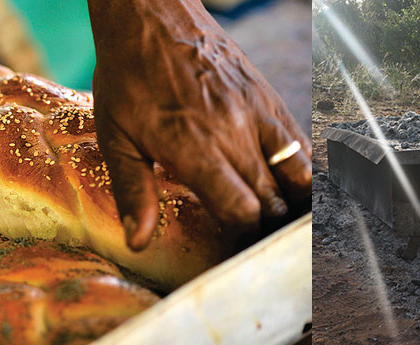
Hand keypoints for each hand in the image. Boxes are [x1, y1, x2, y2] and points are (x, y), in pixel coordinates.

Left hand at [88, 0, 311, 250]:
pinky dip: (303, 167)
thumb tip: (139, 241)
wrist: (151, 15)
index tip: (234, 246)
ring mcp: (257, 113)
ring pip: (298, 173)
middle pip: (272, 200)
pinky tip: (293, 181)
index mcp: (195, 149)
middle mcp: (233, 133)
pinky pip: (300, 141)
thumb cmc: (128, 75)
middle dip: (266, 227)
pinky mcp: (267, 96)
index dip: (243, 237)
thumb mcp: (116, 136)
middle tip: (255, 236)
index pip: (242, 211)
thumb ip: (134, 192)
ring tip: (281, 216)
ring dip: (292, 201)